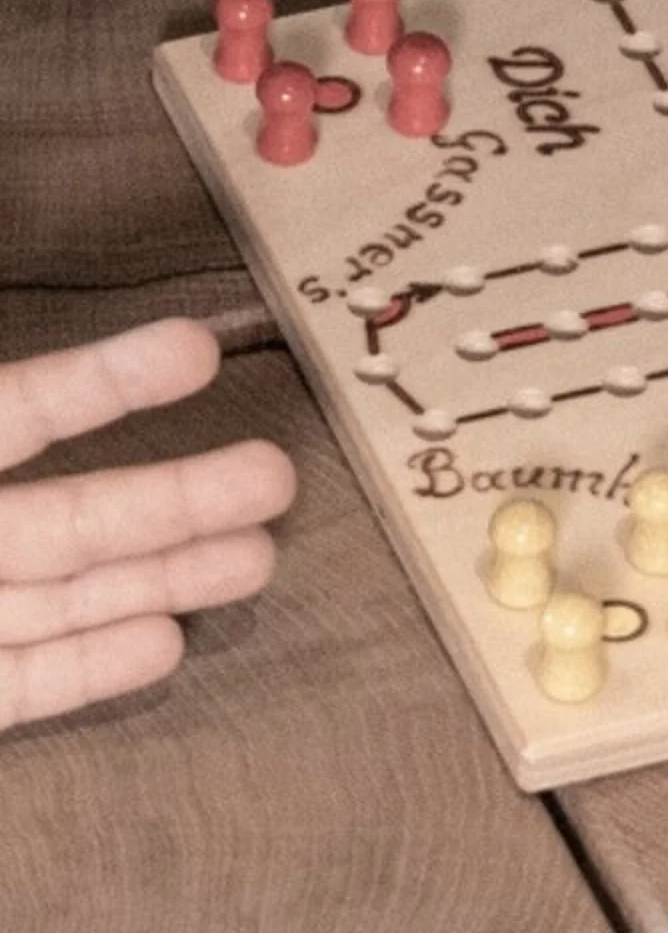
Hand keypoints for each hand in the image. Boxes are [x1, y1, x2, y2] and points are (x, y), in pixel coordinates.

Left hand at [0, 317, 295, 730]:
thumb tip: (14, 396)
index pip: (26, 411)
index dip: (109, 385)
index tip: (201, 348)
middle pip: (74, 517)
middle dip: (179, 498)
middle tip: (277, 477)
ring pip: (69, 598)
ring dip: (164, 579)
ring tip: (258, 559)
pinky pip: (28, 683)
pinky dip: (93, 668)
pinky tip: (166, 644)